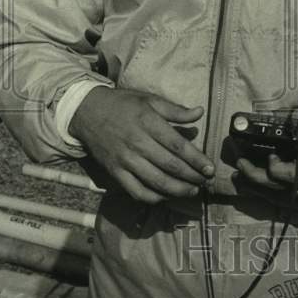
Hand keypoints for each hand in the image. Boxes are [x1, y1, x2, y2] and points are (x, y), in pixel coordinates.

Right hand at [69, 86, 213, 202]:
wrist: (87, 112)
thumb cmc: (122, 104)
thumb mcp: (149, 100)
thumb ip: (175, 110)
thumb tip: (200, 112)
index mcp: (148, 122)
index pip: (178, 145)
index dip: (197, 159)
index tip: (210, 168)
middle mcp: (137, 143)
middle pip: (170, 166)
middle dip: (192, 177)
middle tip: (206, 181)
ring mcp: (125, 160)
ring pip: (156, 181)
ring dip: (177, 190)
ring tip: (192, 191)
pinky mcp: (115, 172)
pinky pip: (137, 191)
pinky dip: (154, 198)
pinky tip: (166, 196)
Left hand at [234, 113, 297, 203]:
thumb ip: (289, 120)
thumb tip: (263, 116)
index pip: (288, 174)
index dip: (273, 167)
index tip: (269, 153)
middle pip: (281, 187)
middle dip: (255, 178)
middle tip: (240, 166)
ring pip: (284, 196)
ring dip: (261, 187)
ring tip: (242, 176)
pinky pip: (291, 200)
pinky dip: (274, 193)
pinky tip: (259, 185)